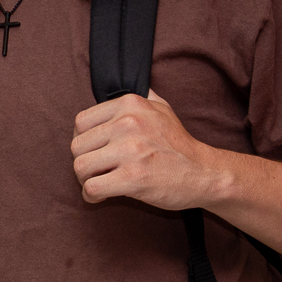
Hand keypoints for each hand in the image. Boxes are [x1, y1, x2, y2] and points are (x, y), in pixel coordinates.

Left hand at [70, 92, 226, 211]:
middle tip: (96, 172)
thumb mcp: (163, 108)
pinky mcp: (132, 178)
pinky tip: (102, 197)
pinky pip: (92, 188)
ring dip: (85, 180)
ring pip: (80, 167)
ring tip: (99, 183)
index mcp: (130, 104)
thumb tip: (131, 85)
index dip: (83, 140)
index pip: (81, 121)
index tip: (95, 152)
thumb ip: (143, 96)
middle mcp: (128, 123)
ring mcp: (130, 151)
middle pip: (77, 146)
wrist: (204, 173)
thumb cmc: (180, 144)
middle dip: (83, 162)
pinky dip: (91, 196)